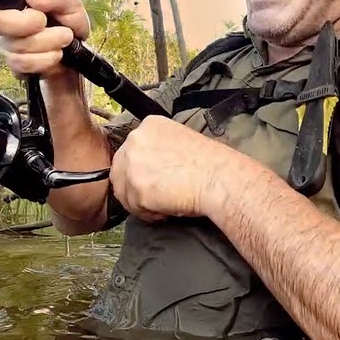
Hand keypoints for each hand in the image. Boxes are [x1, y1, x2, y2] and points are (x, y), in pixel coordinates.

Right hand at [0, 0, 88, 81]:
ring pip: (15, 46)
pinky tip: (55, 54)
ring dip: (46, 42)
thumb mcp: (70, 3)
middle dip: (25, 23)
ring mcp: (6, 43)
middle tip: (46, 22)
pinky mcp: (13, 65)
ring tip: (62, 38)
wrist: (77, 58)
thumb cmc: (68, 24)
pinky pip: (21, 64)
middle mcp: (3, 19)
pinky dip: (45, 59)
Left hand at [110, 115, 246, 221]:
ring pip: (124, 191)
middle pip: (120, 170)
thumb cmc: (210, 163)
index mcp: (148, 126)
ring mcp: (132, 165)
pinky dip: (148, 213)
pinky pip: (134, 208)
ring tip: (164, 204)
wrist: (219, 179)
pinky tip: (166, 210)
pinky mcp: (136, 189)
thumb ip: (157, 147)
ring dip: (141, 202)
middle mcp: (135, 141)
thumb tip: (147, 165)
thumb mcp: (180, 140)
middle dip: (135, 187)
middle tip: (156, 195)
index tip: (154, 178)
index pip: (130, 151)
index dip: (140, 169)